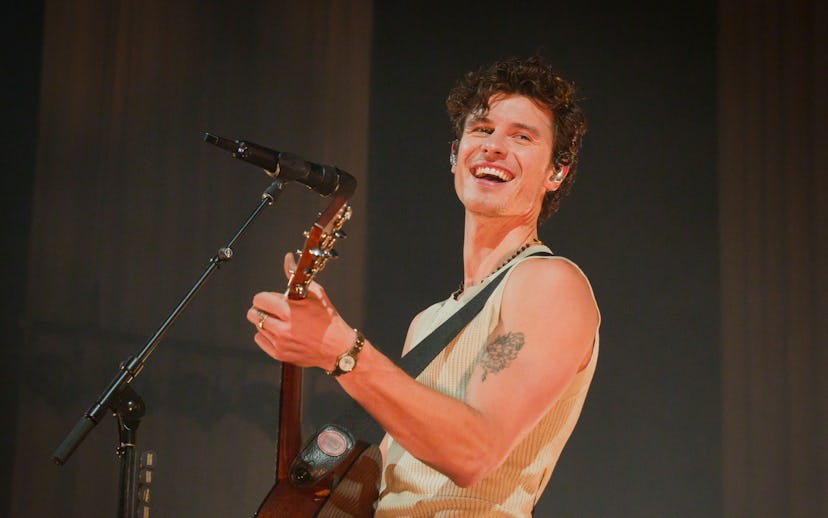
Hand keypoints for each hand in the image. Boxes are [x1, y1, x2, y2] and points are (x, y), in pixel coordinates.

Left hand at [246, 252, 353, 369]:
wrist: (337, 347)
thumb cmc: (327, 318)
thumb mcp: (315, 293)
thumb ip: (296, 277)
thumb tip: (288, 259)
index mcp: (289, 310)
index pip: (260, 299)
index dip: (265, 297)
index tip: (272, 299)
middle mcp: (282, 328)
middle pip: (253, 314)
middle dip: (261, 309)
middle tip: (272, 309)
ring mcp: (279, 343)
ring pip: (257, 326)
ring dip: (265, 322)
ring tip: (280, 322)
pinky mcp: (279, 354)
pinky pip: (260, 340)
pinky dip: (266, 335)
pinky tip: (280, 333)